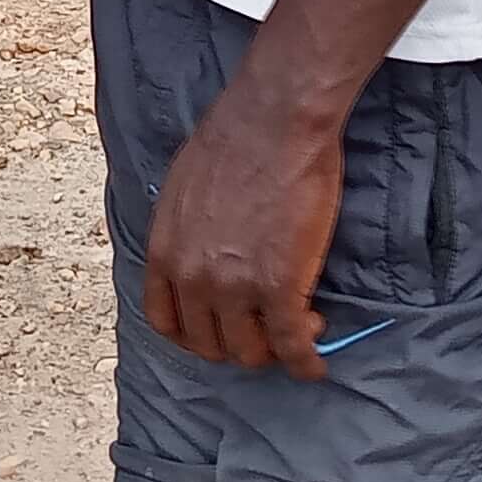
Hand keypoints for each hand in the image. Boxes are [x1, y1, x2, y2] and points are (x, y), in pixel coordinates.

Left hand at [141, 77, 345, 376]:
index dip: (194, 335)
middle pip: (208, 344)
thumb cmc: (235, 138)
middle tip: (267, 328)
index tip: (218, 331)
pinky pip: (291, 344)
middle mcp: (191, 276)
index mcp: (164, 251)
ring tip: (298, 327)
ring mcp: (233, 286)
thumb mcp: (182, 187)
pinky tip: (316, 361)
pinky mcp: (279, 286)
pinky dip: (306, 361)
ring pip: (249, 351)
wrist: (275, 120)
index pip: (165, 321)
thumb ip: (184, 230)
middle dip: (238, 343)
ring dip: (274, 350)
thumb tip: (198, 248)